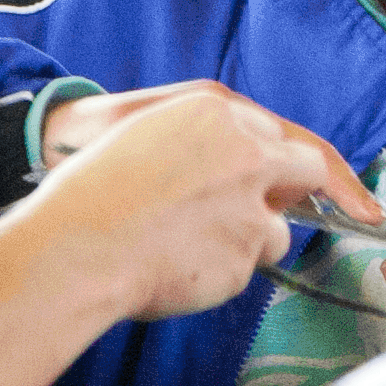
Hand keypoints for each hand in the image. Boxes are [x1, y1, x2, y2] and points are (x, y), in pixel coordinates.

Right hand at [33, 82, 382, 318]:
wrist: (77, 246)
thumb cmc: (93, 191)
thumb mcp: (145, 134)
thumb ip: (200, 143)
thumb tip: (234, 168)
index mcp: (214, 111)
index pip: (272, 132)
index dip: (273, 161)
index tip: (279, 178)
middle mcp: (247, 154)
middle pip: (308, 167)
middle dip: (294, 190)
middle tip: (262, 211)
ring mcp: (252, 208)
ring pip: (278, 231)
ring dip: (250, 242)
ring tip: (188, 248)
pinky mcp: (245, 258)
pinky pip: (246, 270)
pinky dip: (220, 274)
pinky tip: (177, 270)